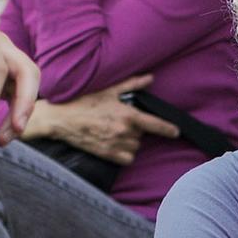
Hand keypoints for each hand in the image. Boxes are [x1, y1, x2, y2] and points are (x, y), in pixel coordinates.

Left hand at [0, 19, 38, 144]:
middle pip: (27, 71)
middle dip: (25, 102)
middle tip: (16, 129)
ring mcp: (6, 56)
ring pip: (29, 83)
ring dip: (23, 112)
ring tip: (3, 139)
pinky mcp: (7, 72)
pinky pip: (21, 93)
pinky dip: (16, 113)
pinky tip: (4, 132)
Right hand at [27, 75, 181, 163]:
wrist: (61, 120)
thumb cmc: (83, 102)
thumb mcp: (108, 90)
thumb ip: (132, 85)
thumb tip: (150, 79)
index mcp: (126, 115)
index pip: (154, 124)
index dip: (167, 129)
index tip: (176, 132)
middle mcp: (124, 132)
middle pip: (142, 135)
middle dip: (135, 129)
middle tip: (120, 120)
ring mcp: (116, 145)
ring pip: (135, 147)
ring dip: (130, 141)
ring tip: (114, 131)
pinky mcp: (108, 155)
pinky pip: (127, 158)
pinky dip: (124, 153)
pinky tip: (113, 143)